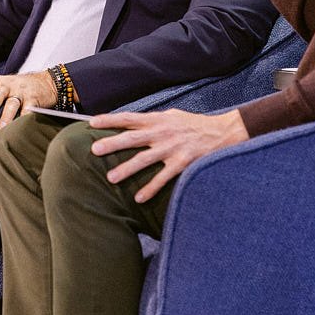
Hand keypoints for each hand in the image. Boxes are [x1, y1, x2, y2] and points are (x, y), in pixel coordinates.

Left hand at [0, 71, 56, 127]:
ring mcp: (22, 93)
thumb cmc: (19, 88)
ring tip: (2, 128)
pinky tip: (22, 123)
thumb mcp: (5, 86)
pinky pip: (29, 108)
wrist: (46, 82)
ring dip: (7, 116)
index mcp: (0, 82)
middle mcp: (10, 86)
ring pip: (13, 103)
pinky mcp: (34, 100)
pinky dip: (26, 116)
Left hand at [87, 107, 248, 202]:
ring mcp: (172, 148)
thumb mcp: (172, 116)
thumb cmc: (194, 125)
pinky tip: (139, 198)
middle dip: (112, 144)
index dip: (110, 120)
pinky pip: (163, 178)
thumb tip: (132, 123)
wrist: (222, 132)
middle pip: (132, 138)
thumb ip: (152, 121)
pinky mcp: (182, 163)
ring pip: (144, 159)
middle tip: (94, 150)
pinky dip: (150, 188)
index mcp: (157, 120)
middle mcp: (162, 133)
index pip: (129, 118)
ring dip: (127, 169)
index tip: (92, 124)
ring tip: (111, 178)